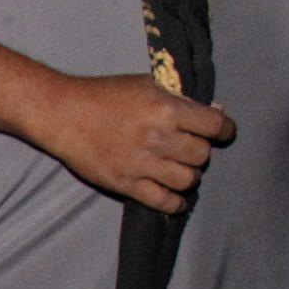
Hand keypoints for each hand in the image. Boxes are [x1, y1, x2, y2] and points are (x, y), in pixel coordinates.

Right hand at [29, 73, 235, 215]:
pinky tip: (176, 197)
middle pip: (202, 155)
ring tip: (180, 171)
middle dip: (201, 153)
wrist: (63, 115)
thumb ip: (180, 99)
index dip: (224, 130)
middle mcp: (158, 137)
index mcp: (166, 109)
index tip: (222, 133)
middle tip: (189, 150)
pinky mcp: (125, 184)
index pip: (214, 126)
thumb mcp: (147, 85)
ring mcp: (141, 163)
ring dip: (189, 177)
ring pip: (187, 180)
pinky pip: (162, 201)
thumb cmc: (105, 95)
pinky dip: (176, 202)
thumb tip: (215, 113)